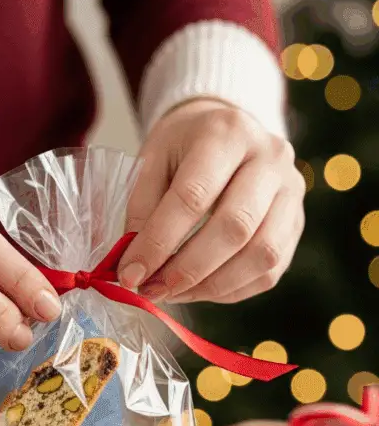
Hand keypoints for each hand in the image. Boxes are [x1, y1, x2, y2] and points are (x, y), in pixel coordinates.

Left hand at [119, 99, 304, 303]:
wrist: (228, 134)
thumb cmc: (184, 148)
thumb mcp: (153, 161)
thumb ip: (143, 210)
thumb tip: (135, 267)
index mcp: (228, 133)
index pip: (194, 197)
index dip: (159, 242)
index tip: (130, 274)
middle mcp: (271, 158)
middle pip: (235, 227)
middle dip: (188, 269)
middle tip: (153, 289)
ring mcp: (291, 192)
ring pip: (261, 255)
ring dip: (211, 285)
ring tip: (173, 292)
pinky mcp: (296, 224)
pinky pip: (269, 272)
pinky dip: (230, 290)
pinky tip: (199, 288)